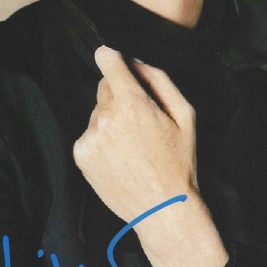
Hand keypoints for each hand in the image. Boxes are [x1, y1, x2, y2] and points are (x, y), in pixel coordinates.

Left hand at [74, 46, 227, 266]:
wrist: (162, 209)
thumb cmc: (178, 162)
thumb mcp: (184, 115)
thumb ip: (160, 80)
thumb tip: (138, 61)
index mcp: (132, 103)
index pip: (107, 61)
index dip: (111, 57)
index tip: (110, 57)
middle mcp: (105, 117)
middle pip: (104, 88)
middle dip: (120, 95)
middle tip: (140, 119)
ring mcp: (90, 138)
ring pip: (97, 112)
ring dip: (110, 119)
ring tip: (132, 145)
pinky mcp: (81, 155)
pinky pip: (89, 134)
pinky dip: (101, 139)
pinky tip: (120, 157)